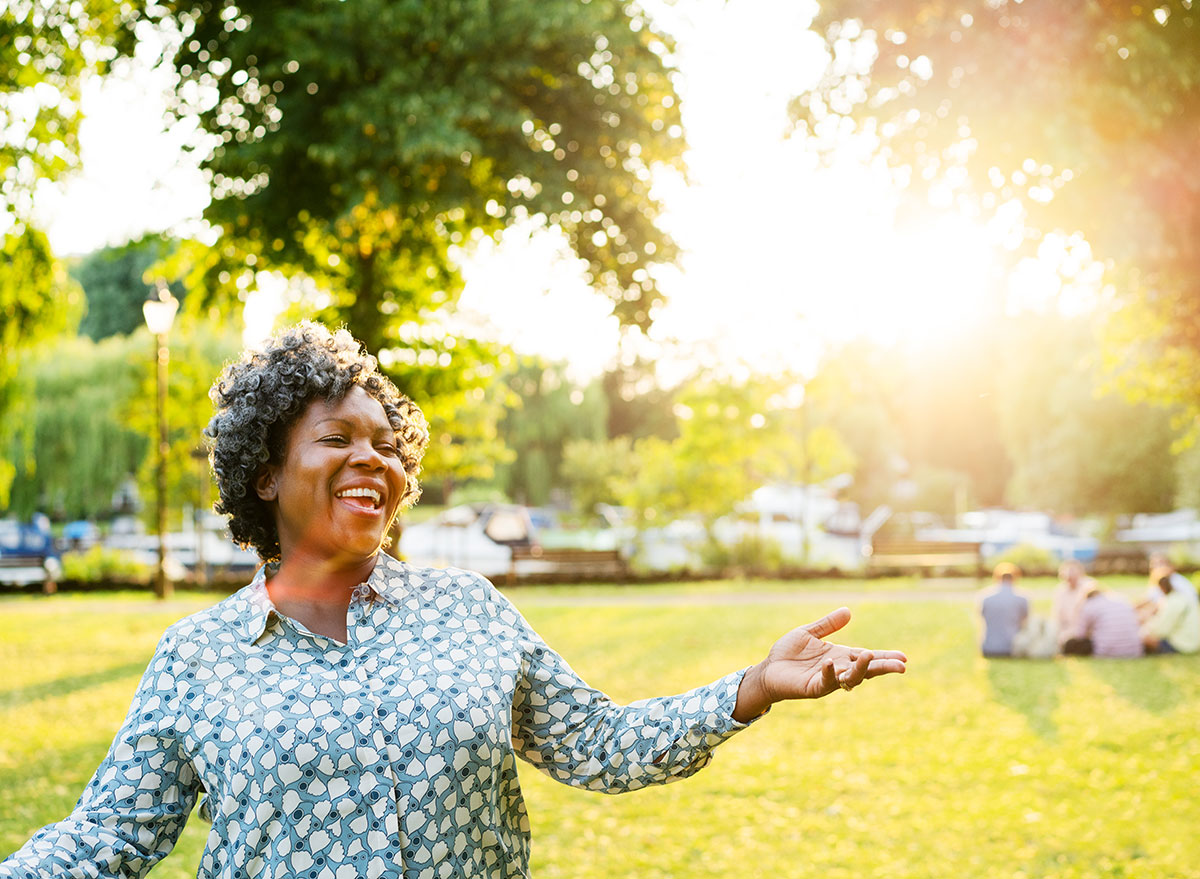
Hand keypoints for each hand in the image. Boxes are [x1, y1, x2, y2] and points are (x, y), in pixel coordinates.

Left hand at [732, 607, 906, 721]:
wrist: (768, 669)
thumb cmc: (788, 653)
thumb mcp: (809, 633)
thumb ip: (828, 624)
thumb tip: (848, 611)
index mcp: (840, 656)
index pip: (866, 656)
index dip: (884, 657)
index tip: (904, 657)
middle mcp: (838, 669)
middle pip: (866, 669)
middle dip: (883, 667)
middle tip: (901, 665)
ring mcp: (828, 679)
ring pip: (850, 678)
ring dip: (861, 669)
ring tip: (870, 656)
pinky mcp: (813, 687)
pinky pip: (826, 681)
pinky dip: (830, 672)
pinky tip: (830, 662)